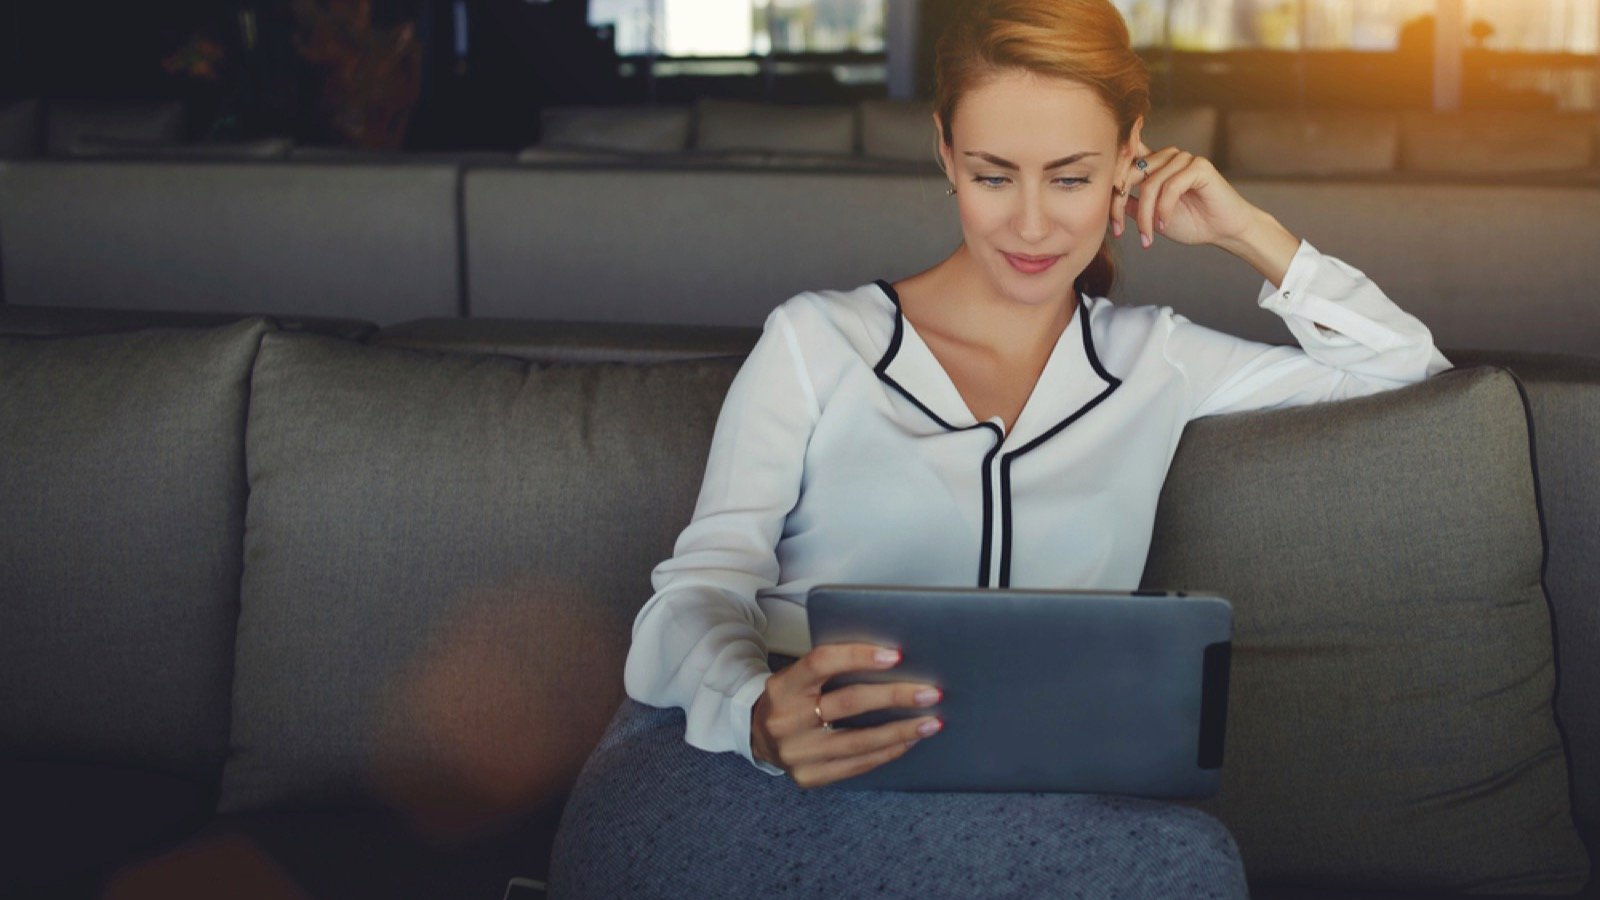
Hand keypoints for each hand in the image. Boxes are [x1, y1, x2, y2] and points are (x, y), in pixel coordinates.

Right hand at [751, 642, 943, 788]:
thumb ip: (833, 668)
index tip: (895, 655)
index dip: (858, 657)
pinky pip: (857, 765)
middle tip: (930, 693)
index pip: (821, 663)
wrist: (757, 736)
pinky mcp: (809, 777)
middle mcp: (786, 720)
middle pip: (849, 703)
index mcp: (783, 686)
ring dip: (901, 731)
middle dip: (895, 696)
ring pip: (859, 741)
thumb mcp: (799, 676)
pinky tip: (908, 741)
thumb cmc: (791, 698)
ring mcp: (797, 754)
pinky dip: (887, 752)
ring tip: (931, 722)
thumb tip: (893, 662)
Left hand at [1111, 142, 1260, 249]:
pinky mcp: (1199, 166)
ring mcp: (1183, 159)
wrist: (1223, 231)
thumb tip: (1104, 199)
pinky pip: (1171, 186)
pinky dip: (1164, 210)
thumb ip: (1130, 203)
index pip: (1123, 160)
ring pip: (1150, 184)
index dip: (1110, 182)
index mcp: (1154, 164)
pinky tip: (1164, 225)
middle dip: (1119, 204)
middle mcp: (1167, 157)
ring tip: (1148, 235)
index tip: (1109, 221)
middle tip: (1119, 232)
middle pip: (1130, 172)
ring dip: (1145, 215)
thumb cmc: (1192, 222)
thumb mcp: (1150, 215)